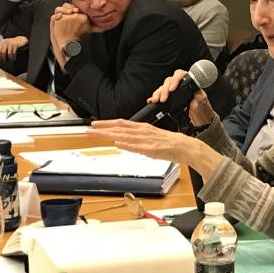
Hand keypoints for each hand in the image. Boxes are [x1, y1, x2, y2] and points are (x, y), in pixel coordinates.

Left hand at [0, 35, 28, 59]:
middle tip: (5, 61)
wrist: (20, 39)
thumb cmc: (12, 43)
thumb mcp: (5, 43)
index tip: (0, 59)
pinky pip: (14, 52)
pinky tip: (14, 59)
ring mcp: (11, 43)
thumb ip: (0, 47)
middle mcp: (6, 42)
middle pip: (3, 52)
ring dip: (10, 58)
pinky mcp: (15, 45)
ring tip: (10, 60)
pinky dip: (14, 57)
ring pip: (9, 53)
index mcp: (2, 42)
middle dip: (4, 57)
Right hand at [49, 3, 90, 62]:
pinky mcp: (54, 24)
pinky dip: (56, 16)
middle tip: (74, 11)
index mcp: (72, 14)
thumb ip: (96, 27)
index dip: (75, 6)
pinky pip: (53, 17)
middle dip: (69, 7)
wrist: (69, 45)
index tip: (78, 10)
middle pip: (65, 6)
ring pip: (58, 9)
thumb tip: (105, 26)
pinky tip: (60, 16)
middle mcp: (65, 15)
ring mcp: (59, 19)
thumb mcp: (88, 29)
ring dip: (63, 9)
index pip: (72, 5)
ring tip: (69, 12)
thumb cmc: (77, 35)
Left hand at [88, 119, 222, 178]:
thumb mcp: (148, 139)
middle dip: (103, 129)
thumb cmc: (168, 144)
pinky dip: (128, 145)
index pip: (120, 124)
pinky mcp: (152, 149)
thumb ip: (135, 140)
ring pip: (125, 136)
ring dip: (110, 135)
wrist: (185, 147)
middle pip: (119, 128)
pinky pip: (138, 147)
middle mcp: (142, 131)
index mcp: (141, 128)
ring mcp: (147, 140)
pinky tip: (119, 144)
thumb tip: (121, 141)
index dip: (106, 124)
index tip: (93, 126)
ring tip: (98, 134)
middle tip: (88, 130)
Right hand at [147, 69, 214, 127]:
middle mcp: (178, 83)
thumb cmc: (201, 103)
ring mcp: (171, 89)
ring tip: (156, 100)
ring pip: (162, 87)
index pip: (180, 74)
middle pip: (168, 81)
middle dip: (164, 89)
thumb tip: (194, 102)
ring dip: (158, 93)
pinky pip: (159, 95)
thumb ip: (199, 99)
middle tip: (164, 99)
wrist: (198, 112)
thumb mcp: (203, 101)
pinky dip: (154, 97)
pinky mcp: (167, 96)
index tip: (172, 89)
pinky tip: (151, 100)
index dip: (175, 80)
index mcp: (187, 80)